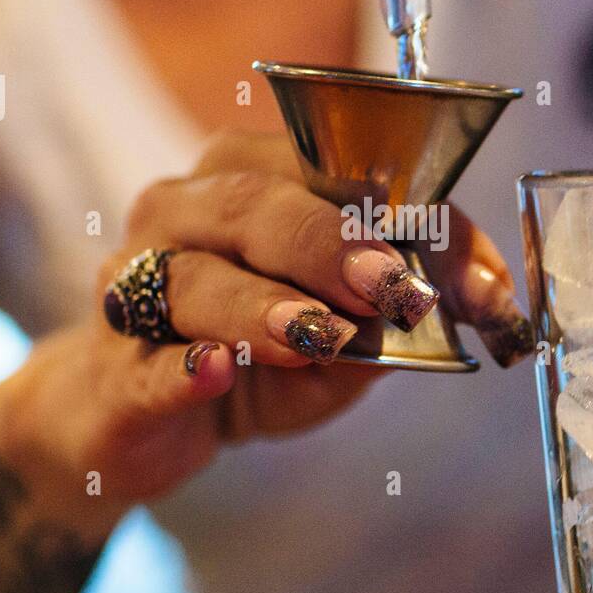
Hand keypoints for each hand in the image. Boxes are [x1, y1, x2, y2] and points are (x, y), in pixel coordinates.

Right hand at [1, 133, 531, 508]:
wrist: (126, 419)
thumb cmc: (248, 359)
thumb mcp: (338, 339)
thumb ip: (393, 315)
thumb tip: (475, 302)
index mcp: (246, 182)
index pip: (335, 173)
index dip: (414, 220)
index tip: (480, 283)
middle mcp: (182, 214)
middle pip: (254, 206)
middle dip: (330, 244)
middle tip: (389, 285)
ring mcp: (133, 288)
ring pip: (195, 278)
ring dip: (262, 304)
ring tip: (318, 334)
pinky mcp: (111, 370)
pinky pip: (144, 363)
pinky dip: (181, 367)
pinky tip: (212, 369)